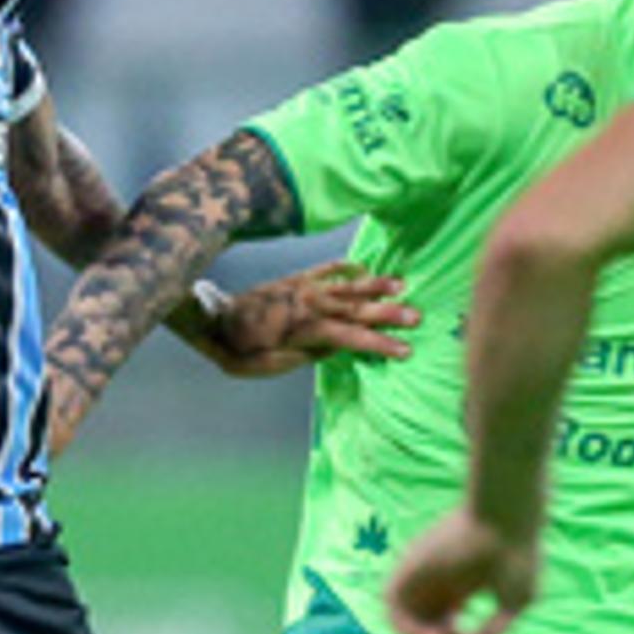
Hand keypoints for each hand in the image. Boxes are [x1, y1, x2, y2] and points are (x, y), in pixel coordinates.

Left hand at [192, 261, 414, 377]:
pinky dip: (348, 268)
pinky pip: (328, 270)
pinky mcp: (299, 279)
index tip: (404, 350)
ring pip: (348, 286)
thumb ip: (306, 356)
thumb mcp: (270, 365)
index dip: (379, 344)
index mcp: (305, 330)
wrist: (216, 320)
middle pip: (357, 309)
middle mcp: (310, 304)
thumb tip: (335, 349)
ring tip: (402, 286)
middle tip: (417, 316)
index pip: (351, 337)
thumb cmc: (241, 350)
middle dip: (388, 313)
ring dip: (376, 286)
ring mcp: (306, 288)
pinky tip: (365, 270)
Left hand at [386, 508, 537, 633]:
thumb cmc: (518, 556)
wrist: (506, 519)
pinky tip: (424, 632)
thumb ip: (492, 632)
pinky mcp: (411, 565)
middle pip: (423, 615)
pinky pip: (391, 601)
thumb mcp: (515, 602)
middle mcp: (440, 577)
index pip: (444, 615)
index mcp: (464, 582)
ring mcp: (424, 571)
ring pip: (402, 610)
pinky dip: (402, 623)